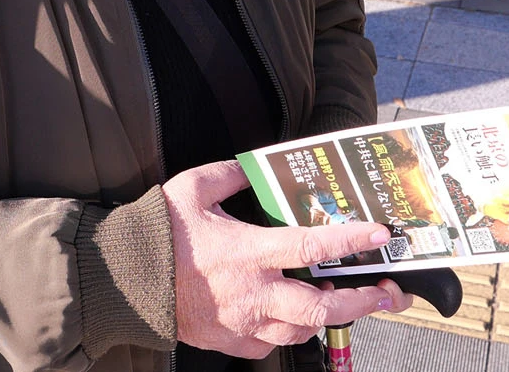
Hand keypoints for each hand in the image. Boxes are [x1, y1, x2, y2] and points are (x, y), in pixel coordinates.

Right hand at [163, 161, 411, 359]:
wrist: (123, 279)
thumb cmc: (156, 234)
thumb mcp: (191, 188)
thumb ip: (229, 174)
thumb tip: (252, 165)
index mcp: (248, 251)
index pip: (311, 246)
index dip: (350, 241)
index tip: (378, 235)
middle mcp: (252, 291)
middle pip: (321, 308)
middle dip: (360, 302)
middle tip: (385, 292)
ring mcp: (242, 321)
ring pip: (300, 331)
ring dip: (329, 318)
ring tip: (345, 303)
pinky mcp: (228, 340)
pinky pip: (269, 344)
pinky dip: (289, 332)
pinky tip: (293, 318)